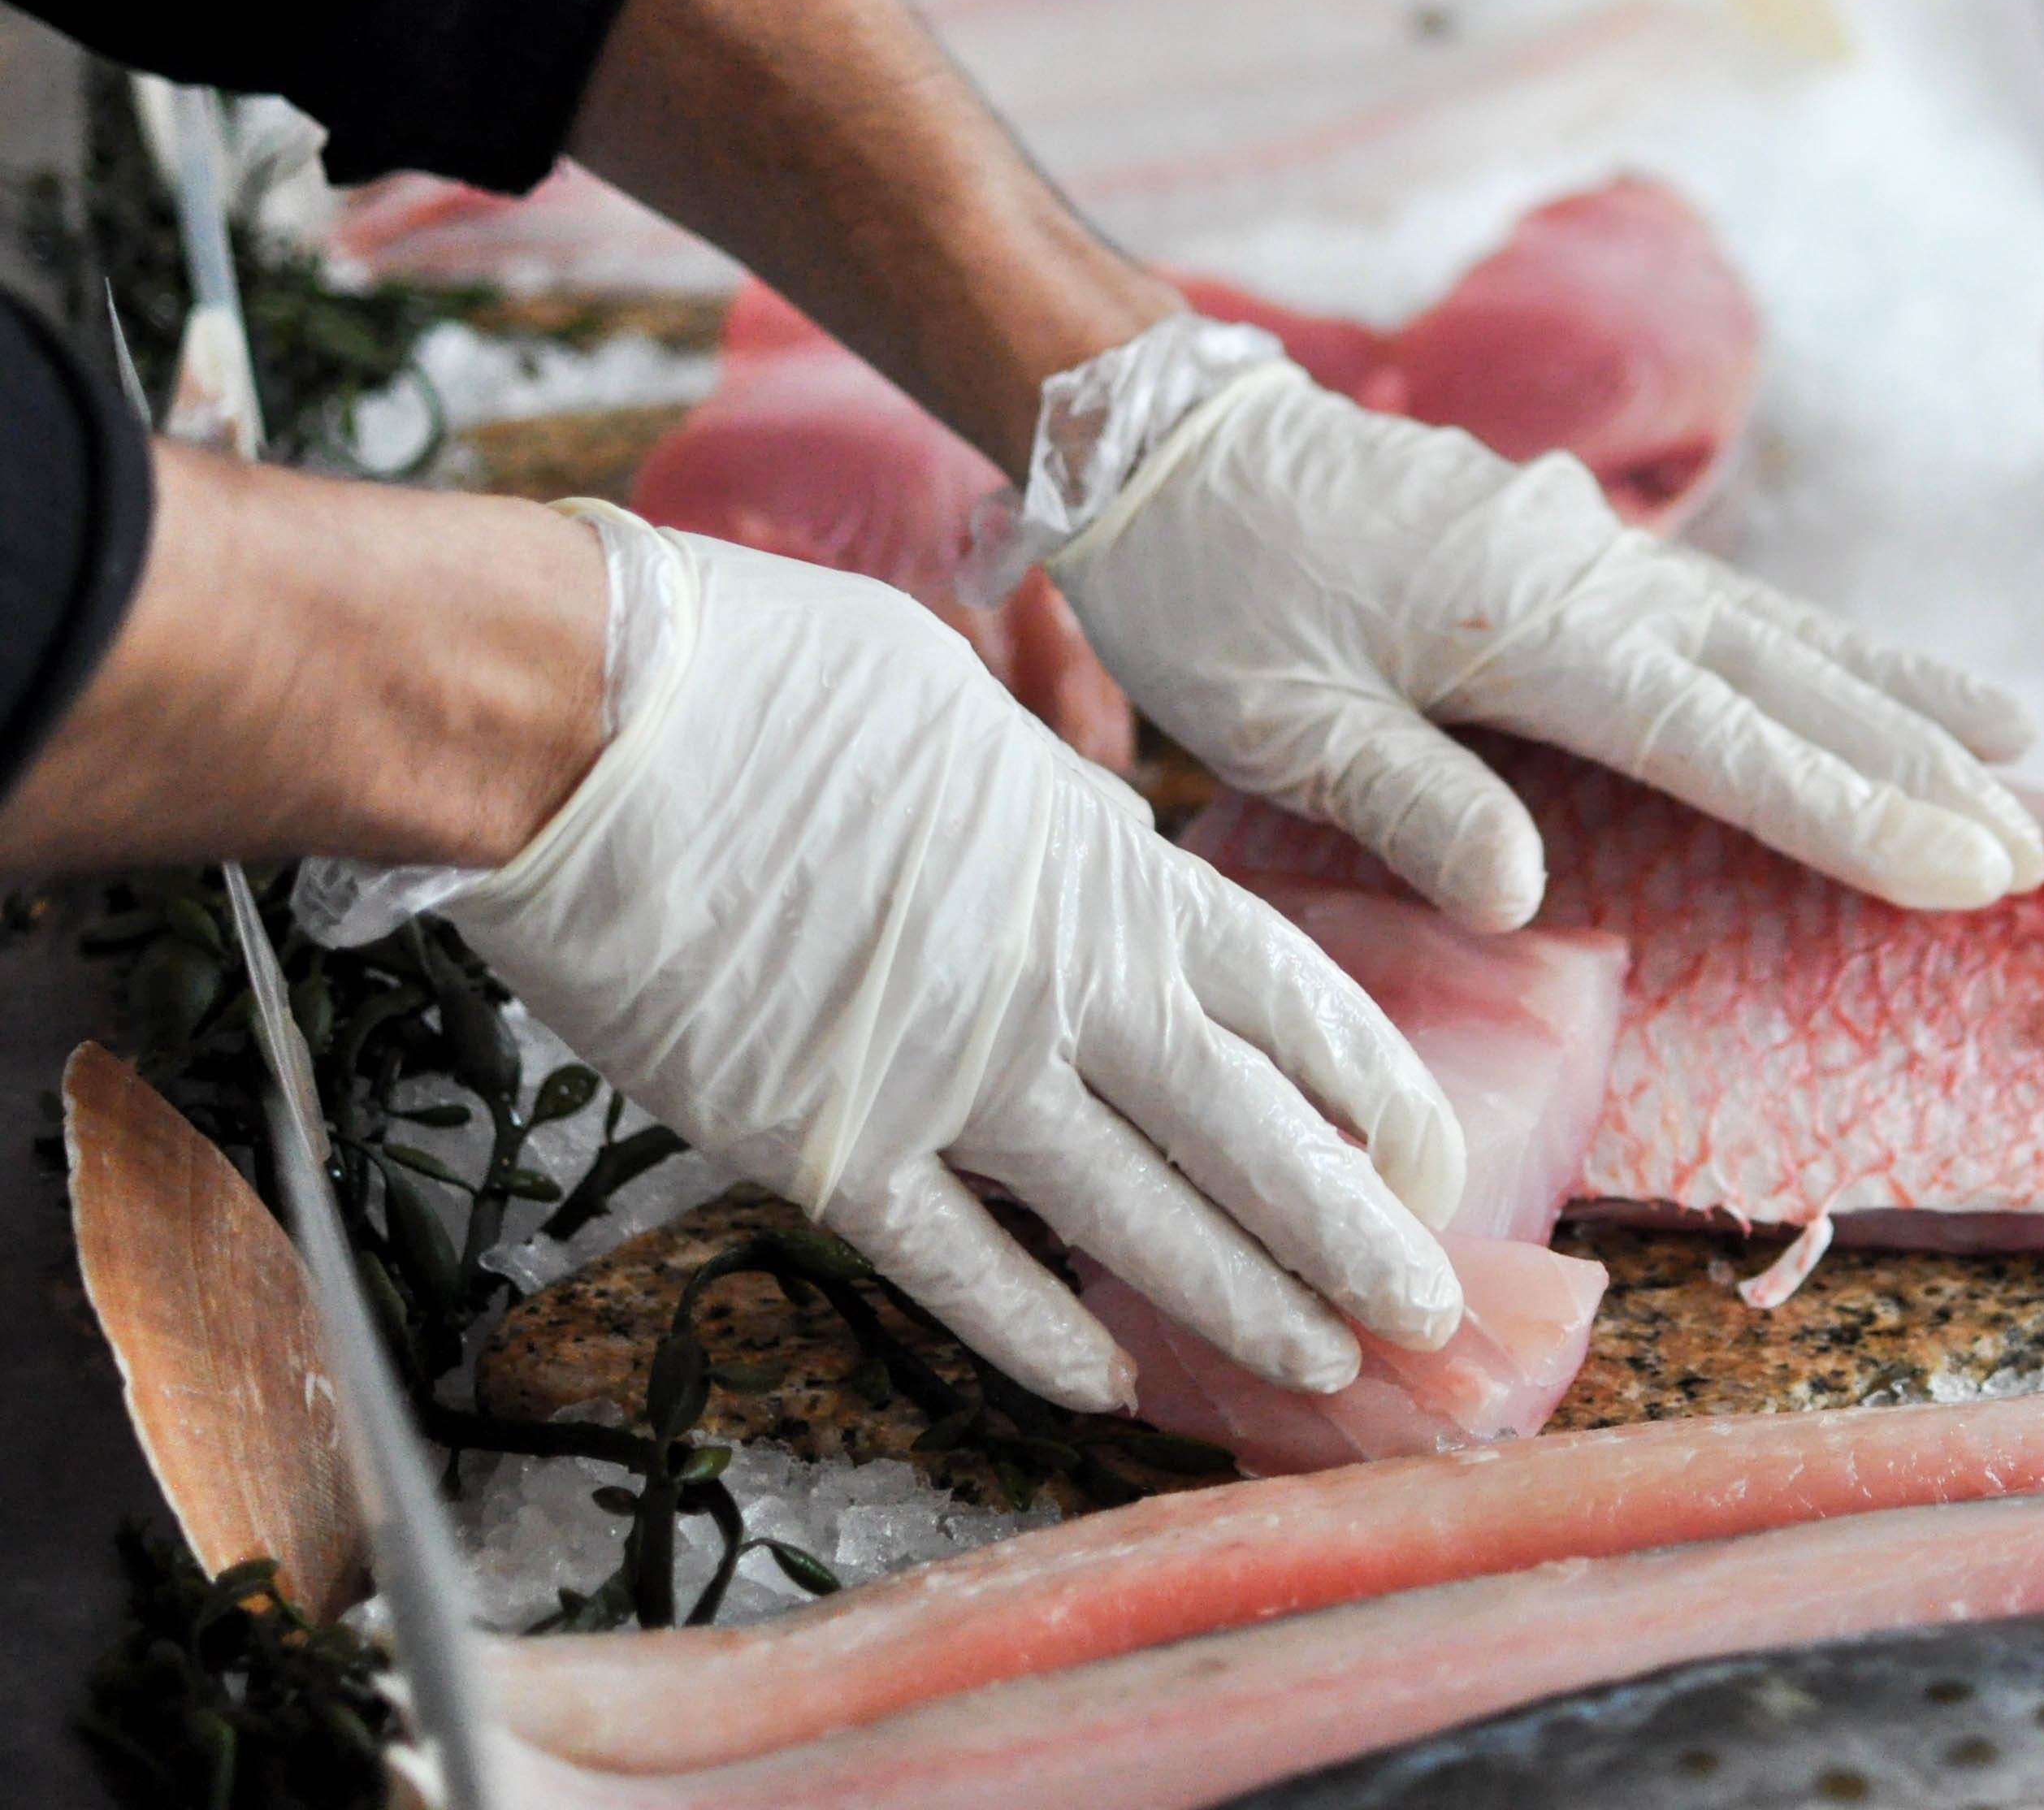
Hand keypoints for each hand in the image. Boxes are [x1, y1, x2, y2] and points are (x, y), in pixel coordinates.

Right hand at [395, 506, 1465, 1410]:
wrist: (590, 716)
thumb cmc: (770, 676)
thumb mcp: (968, 714)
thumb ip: (1054, 808)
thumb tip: (1102, 834)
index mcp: (1106, 872)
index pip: (1288, 1002)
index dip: (1374, 1092)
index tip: (1436, 1161)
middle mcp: (1059, 988)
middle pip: (1247, 1135)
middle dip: (1350, 1235)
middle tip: (1427, 1316)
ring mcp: (948, 1075)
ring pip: (1133, 1220)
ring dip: (1236, 1303)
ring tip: (1323, 1367)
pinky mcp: (821, 1143)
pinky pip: (954, 1262)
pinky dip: (1033, 1331)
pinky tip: (1102, 1385)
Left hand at [1045, 361, 2043, 931]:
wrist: (1155, 437)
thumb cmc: (1202, 590)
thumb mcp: (1270, 719)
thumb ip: (1403, 799)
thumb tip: (1522, 894)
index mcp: (1523, 625)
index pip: (1724, 739)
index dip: (1854, 812)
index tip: (1973, 866)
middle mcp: (1585, 576)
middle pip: (1789, 679)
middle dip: (1919, 766)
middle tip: (2034, 844)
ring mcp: (1586, 550)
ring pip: (1778, 630)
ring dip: (1895, 695)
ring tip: (2015, 744)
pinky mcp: (1568, 548)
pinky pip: (1725, 606)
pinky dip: (1817, 647)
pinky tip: (1870, 677)